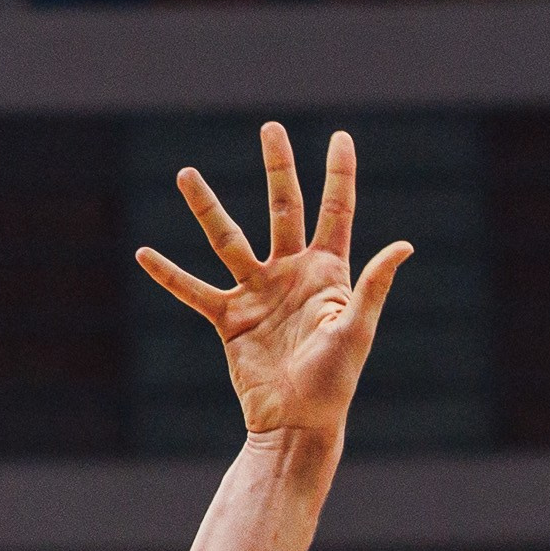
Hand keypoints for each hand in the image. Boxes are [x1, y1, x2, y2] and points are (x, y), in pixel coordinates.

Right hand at [136, 123, 411, 438]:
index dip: (339, 174)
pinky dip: (169, 276)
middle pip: (282, 209)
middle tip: (270, 128)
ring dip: (206, 208)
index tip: (340, 136)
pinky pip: (195, 291)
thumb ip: (374, 286)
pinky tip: (144, 254)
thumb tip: (405, 245)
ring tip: (185, 174)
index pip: (335, 212)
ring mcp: (258, 294)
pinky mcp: (230, 320)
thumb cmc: (335, 381)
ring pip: (228, 240)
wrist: (297, 422)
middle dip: (278, 168)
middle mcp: (291, 274)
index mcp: (328, 273)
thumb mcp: (356, 329)